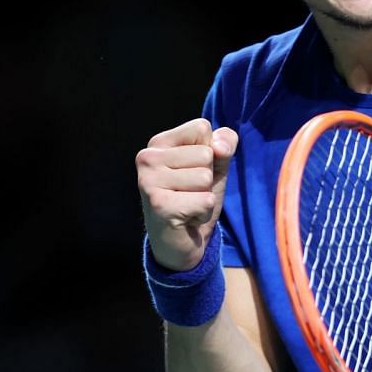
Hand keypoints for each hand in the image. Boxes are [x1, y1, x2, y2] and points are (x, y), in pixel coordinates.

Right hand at [137, 117, 238, 271]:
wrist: (180, 243)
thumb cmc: (194, 199)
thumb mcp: (215, 166)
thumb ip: (224, 145)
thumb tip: (220, 147)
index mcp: (158, 143)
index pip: (201, 127)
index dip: (210, 152)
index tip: (193, 172)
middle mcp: (147, 158)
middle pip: (205, 153)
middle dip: (207, 178)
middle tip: (189, 194)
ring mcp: (149, 181)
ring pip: (205, 177)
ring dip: (205, 197)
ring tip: (188, 205)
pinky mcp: (159, 205)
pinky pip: (205, 200)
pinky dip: (203, 213)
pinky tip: (187, 219)